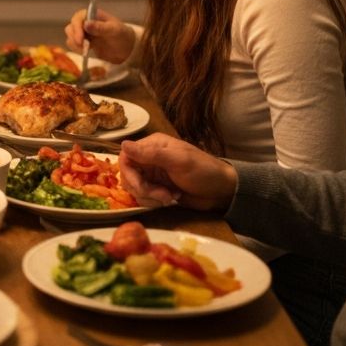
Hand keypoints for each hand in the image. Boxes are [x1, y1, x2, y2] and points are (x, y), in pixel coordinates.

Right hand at [63, 6, 134, 63]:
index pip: (78, 18)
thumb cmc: (122, 35)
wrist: (127, 48)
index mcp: (93, 15)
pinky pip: (73, 44)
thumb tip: (86, 24)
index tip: (81, 39)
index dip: (77, 28)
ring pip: (70, 36)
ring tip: (86, 50)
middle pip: (71, 27)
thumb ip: (100, 27)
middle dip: (74, 37)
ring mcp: (83, 32)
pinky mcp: (83, 42)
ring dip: (74, 44)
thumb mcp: (114, 30)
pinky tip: (86, 52)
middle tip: (83, 46)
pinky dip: (76, 49)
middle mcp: (85, 22)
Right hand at [118, 133, 237, 211]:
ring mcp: (152, 175)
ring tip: (170, 197)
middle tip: (162, 195)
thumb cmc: (203, 171)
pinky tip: (171, 199)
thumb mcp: (178, 161)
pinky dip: (154, 202)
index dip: (129, 173)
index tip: (140, 185)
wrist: (222, 192)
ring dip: (150, 197)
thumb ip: (150, 154)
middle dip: (143, 189)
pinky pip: (144, 197)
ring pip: (135, 188)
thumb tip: (123, 143)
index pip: (126, 157)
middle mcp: (148, 159)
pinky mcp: (157, 189)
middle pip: (128, 175)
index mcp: (152, 146)